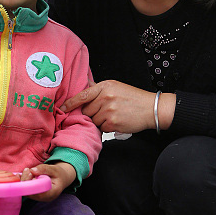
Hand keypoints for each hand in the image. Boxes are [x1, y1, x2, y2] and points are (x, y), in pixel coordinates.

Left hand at [20, 163, 76, 201]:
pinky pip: (27, 192)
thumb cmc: (59, 174)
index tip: (30, 172)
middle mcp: (46, 198)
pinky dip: (24, 184)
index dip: (32, 183)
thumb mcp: (54, 169)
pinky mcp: (36, 197)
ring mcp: (40, 199)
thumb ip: (44, 169)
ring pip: (27, 193)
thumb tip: (31, 170)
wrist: (61, 180)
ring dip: (23, 182)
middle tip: (27, 170)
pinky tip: (23, 175)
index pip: (39, 192)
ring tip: (26, 171)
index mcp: (54, 192)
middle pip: (31, 193)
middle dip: (26, 181)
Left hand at [60, 80, 174, 133]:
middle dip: (92, 113)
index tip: (63, 107)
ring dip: (100, 121)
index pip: (82, 95)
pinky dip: (107, 127)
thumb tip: (85, 86)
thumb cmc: (135, 98)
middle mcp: (105, 97)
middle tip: (105, 111)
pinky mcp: (112, 122)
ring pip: (93, 120)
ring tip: (114, 115)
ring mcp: (108, 110)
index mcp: (105, 86)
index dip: (71, 103)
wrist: (151, 108)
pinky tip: (118, 121)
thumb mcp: (116, 87)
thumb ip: (99, 89)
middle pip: (86, 110)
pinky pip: (102, 128)